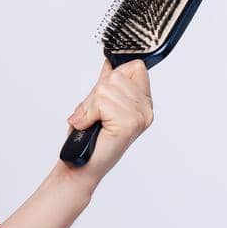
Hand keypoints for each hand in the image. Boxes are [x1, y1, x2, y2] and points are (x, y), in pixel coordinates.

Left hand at [64, 57, 153, 183]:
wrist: (81, 164)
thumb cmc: (89, 138)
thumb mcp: (98, 104)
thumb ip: (107, 85)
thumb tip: (110, 63)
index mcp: (143, 103)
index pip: (136, 67)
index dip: (114, 76)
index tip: (104, 96)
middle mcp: (145, 110)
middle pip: (117, 76)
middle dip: (97, 93)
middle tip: (93, 114)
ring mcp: (139, 117)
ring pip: (106, 88)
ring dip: (91, 106)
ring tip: (92, 121)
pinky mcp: (128, 125)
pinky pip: (102, 103)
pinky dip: (89, 113)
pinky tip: (91, 126)